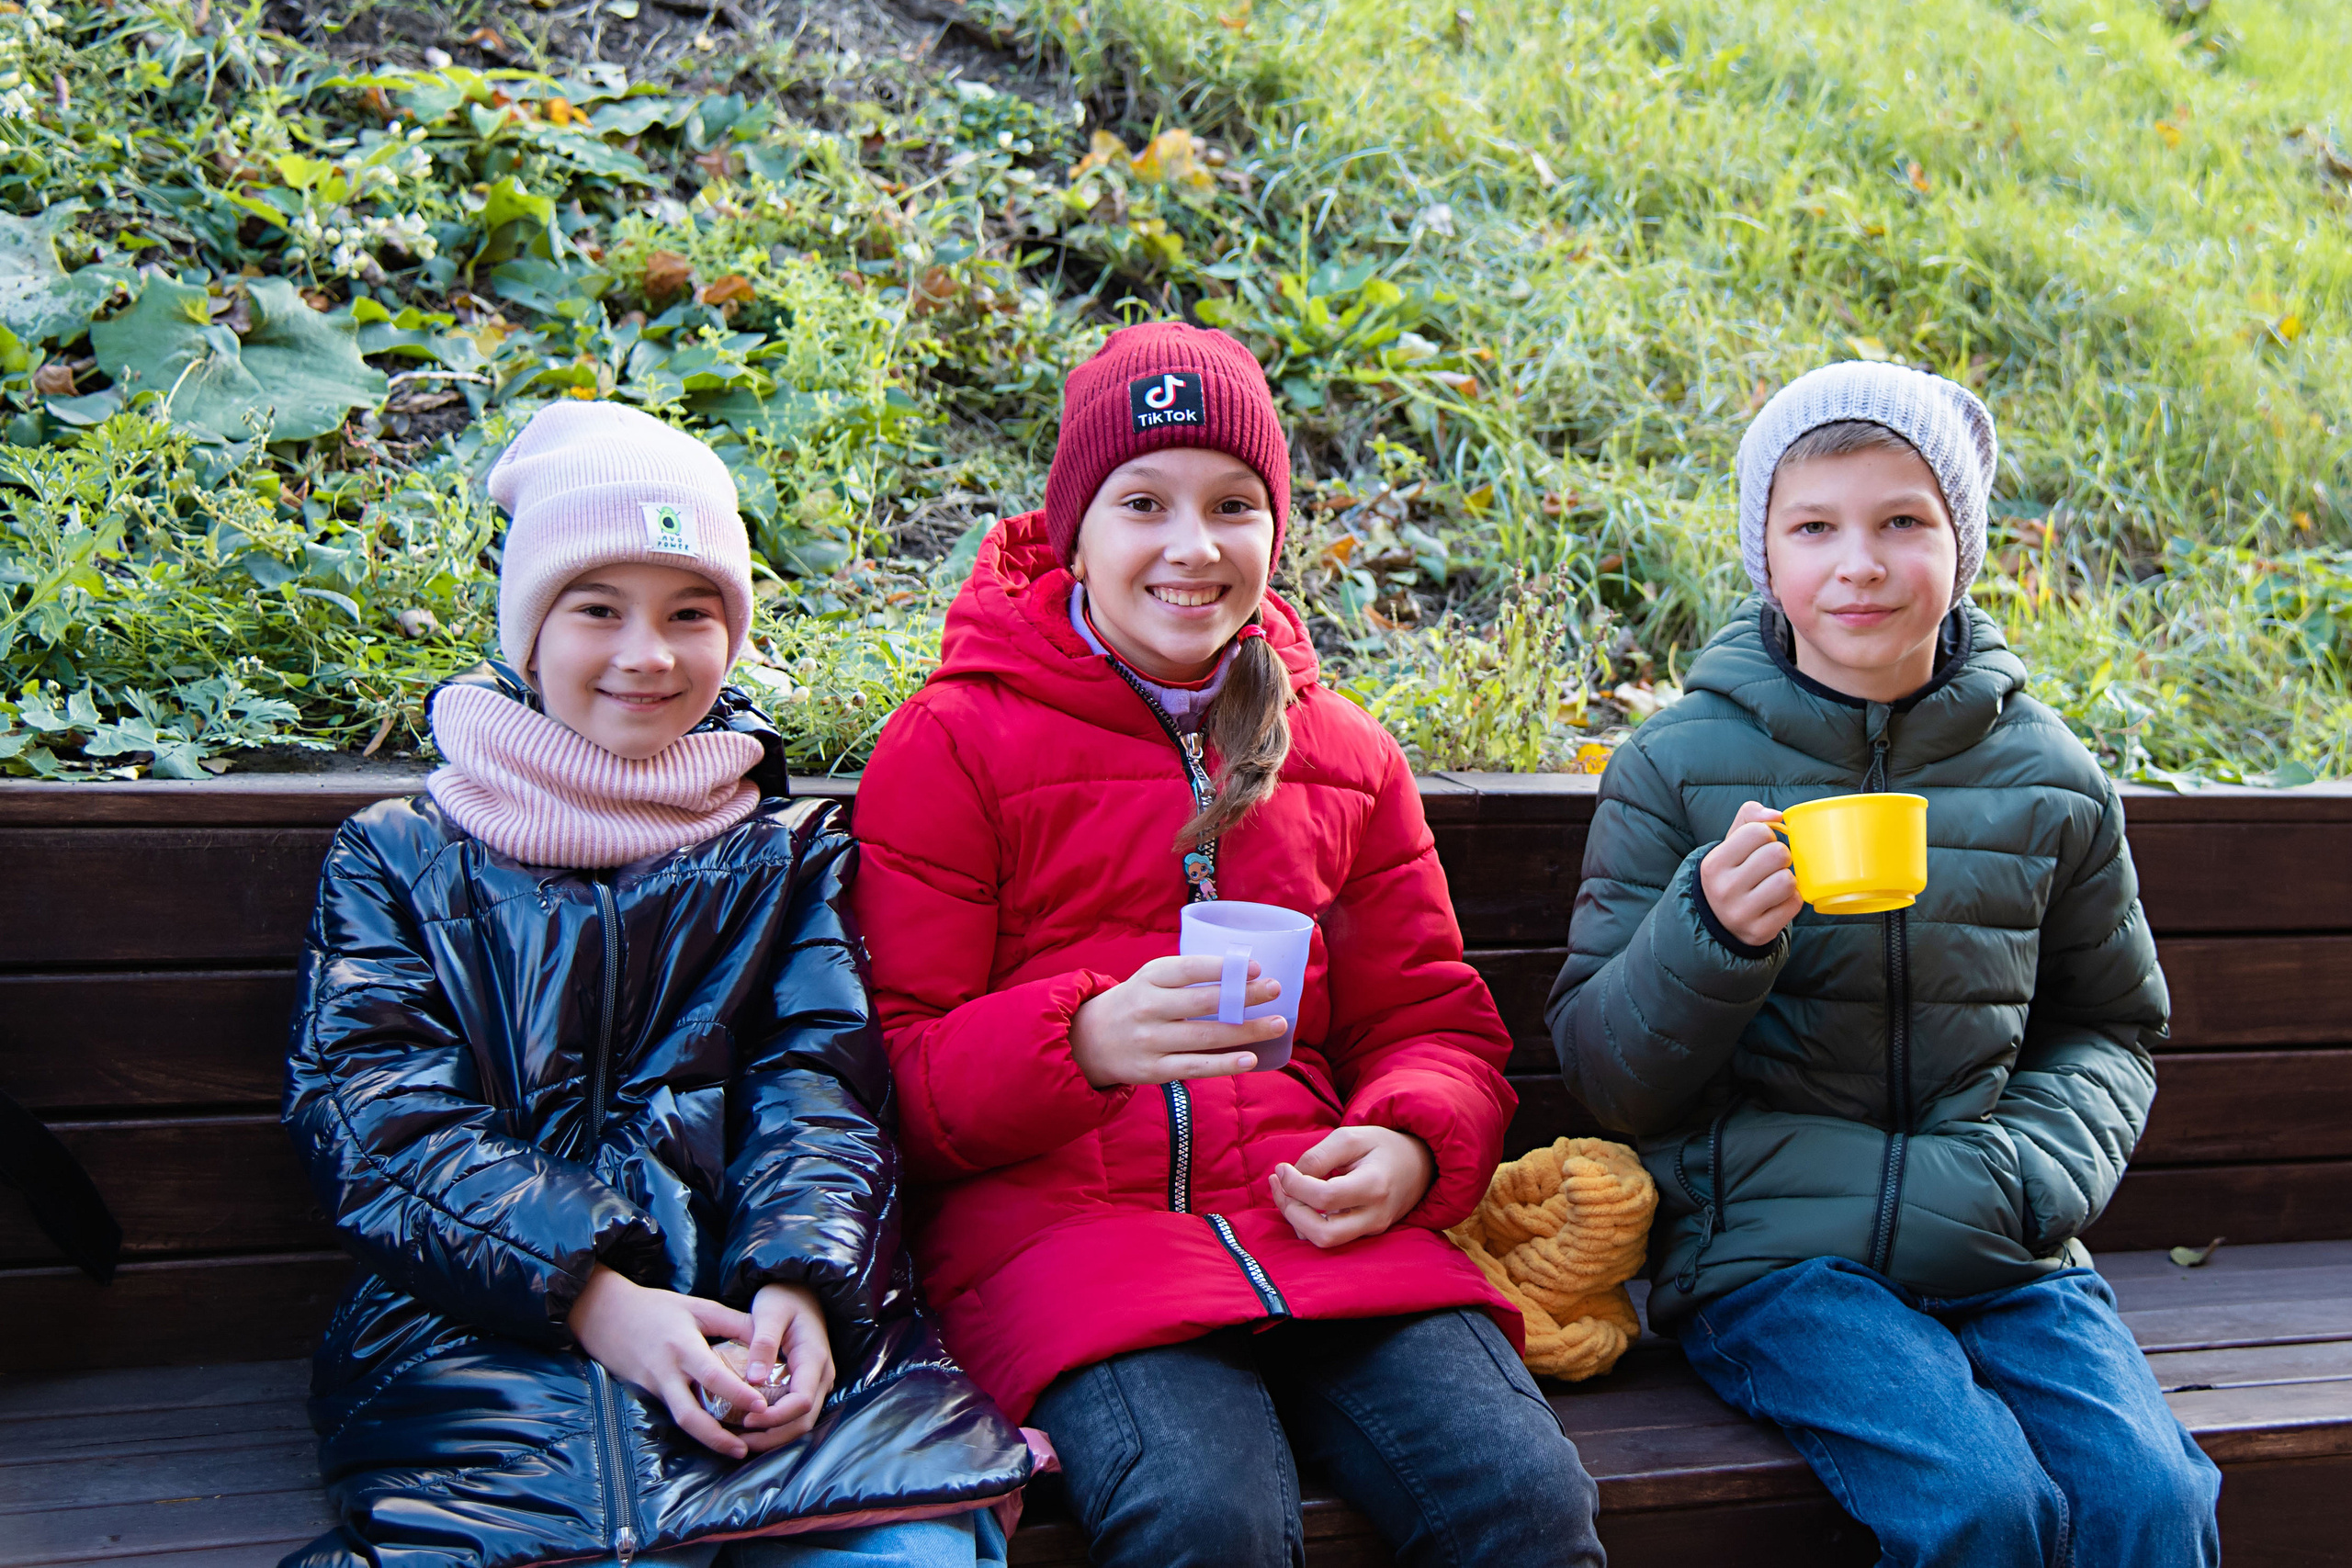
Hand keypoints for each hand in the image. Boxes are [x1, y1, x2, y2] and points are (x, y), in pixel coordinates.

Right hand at [567, 1264, 768, 1458]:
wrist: (605, 1314)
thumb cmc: (657, 1307)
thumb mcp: (698, 1307)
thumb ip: (734, 1323)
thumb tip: (770, 1340)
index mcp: (682, 1347)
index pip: (712, 1375)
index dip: (737, 1393)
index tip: (762, 1406)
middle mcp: (666, 1373)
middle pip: (689, 1416)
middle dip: (716, 1438)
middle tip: (744, 1450)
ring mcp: (654, 1388)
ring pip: (680, 1422)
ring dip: (707, 1439)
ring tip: (736, 1449)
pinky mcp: (648, 1395)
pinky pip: (674, 1413)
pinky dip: (696, 1425)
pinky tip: (716, 1432)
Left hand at [735, 1282, 836, 1451]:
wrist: (801, 1291)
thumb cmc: (784, 1298)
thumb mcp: (770, 1312)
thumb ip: (763, 1343)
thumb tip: (753, 1379)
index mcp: (814, 1358)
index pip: (800, 1402)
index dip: (775, 1418)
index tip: (746, 1419)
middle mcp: (822, 1376)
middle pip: (803, 1421)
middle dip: (772, 1437)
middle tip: (738, 1440)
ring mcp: (818, 1382)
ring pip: (801, 1423)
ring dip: (774, 1436)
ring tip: (741, 1439)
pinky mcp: (808, 1385)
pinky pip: (796, 1414)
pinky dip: (776, 1426)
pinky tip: (751, 1425)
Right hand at [1069, 954, 1287, 1087]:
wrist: (1088, 1040)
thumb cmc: (1135, 1003)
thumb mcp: (1151, 979)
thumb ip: (1188, 976)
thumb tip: (1243, 976)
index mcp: (1149, 978)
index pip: (1189, 969)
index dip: (1224, 968)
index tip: (1257, 968)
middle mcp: (1148, 1008)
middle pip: (1204, 1002)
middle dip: (1245, 996)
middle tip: (1277, 990)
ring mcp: (1151, 1041)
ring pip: (1206, 1036)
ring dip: (1247, 1030)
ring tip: (1278, 1024)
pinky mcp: (1154, 1070)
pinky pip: (1196, 1066)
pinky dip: (1225, 1063)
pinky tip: (1251, 1059)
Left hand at [1268, 1125, 1433, 1247]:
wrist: (1419, 1165)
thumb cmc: (1382, 1147)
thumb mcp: (1350, 1138)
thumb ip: (1318, 1157)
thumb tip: (1290, 1178)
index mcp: (1374, 1186)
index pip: (1325, 1197)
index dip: (1295, 1185)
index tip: (1281, 1168)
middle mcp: (1375, 1216)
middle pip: (1323, 1234)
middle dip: (1291, 1211)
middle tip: (1279, 1184)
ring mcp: (1371, 1230)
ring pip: (1324, 1241)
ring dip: (1296, 1219)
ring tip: (1286, 1190)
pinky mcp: (1365, 1235)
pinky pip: (1330, 1237)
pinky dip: (1307, 1223)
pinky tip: (1301, 1200)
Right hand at [1699, 800, 1801, 948]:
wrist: (1719, 921)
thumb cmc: (1732, 873)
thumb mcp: (1730, 844)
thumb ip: (1750, 817)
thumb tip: (1778, 815)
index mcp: (1714, 864)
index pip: (1758, 831)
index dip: (1767, 835)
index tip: (1759, 847)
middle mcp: (1723, 889)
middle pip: (1777, 854)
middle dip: (1781, 857)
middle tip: (1771, 866)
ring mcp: (1741, 913)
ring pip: (1787, 880)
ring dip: (1787, 879)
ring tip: (1774, 883)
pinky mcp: (1759, 931)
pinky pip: (1794, 904)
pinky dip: (1791, 899)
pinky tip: (1777, 902)